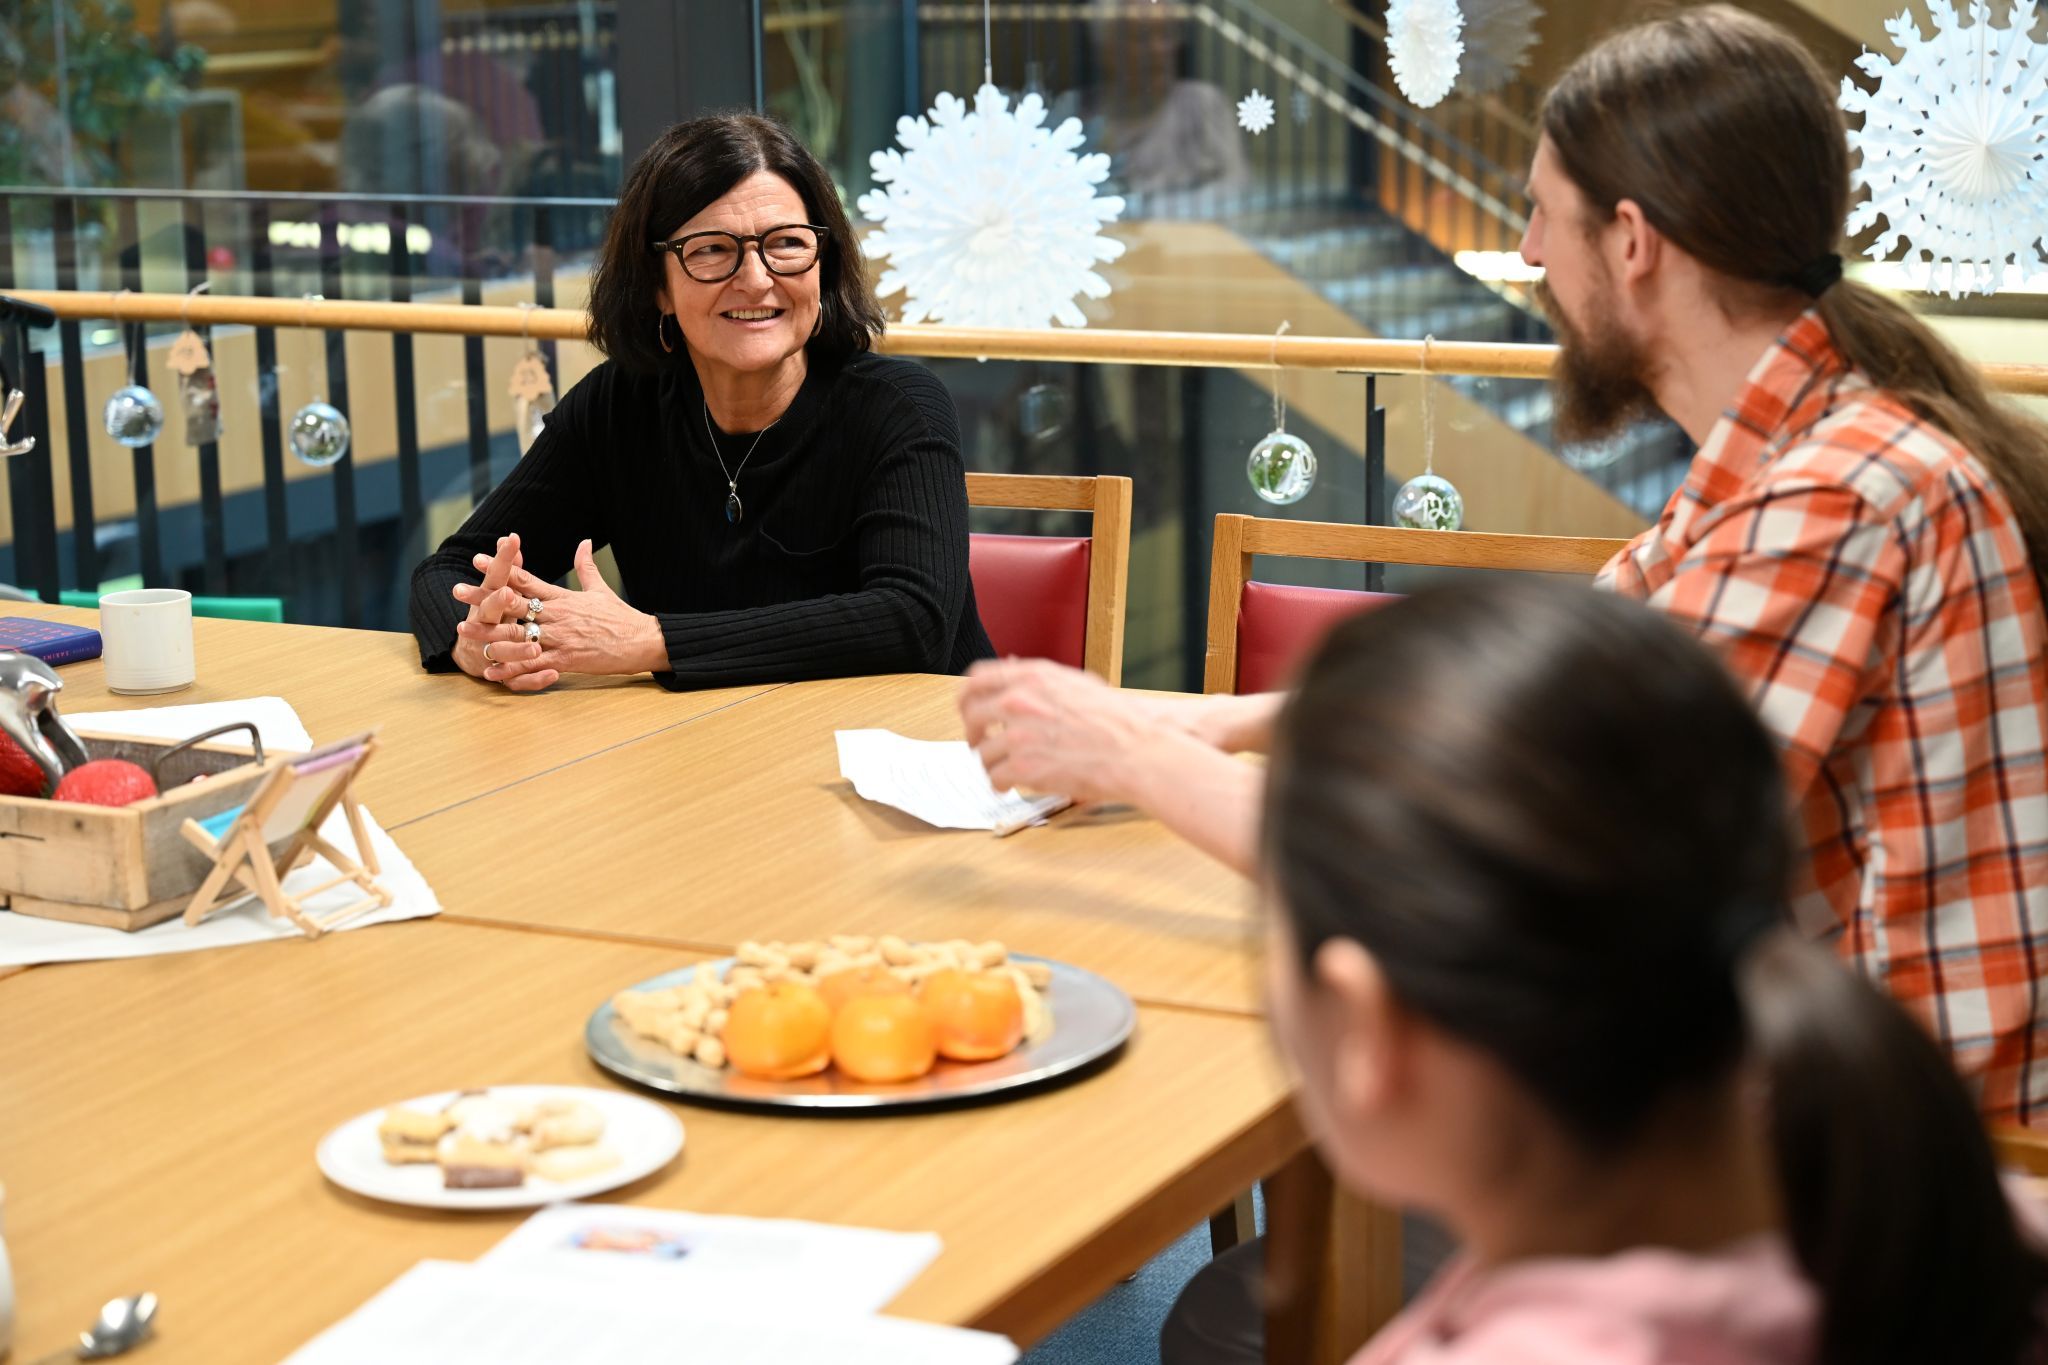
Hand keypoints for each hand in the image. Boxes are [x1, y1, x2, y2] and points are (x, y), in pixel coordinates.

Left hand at [457, 539, 664, 688]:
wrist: (643, 641)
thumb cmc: (622, 617)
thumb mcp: (602, 589)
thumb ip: (586, 566)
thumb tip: (584, 542)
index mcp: (563, 597)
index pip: (526, 579)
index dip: (501, 568)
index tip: (479, 559)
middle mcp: (557, 614)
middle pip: (514, 603)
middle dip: (483, 597)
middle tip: (457, 591)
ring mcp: (560, 637)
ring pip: (517, 634)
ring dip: (489, 633)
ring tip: (465, 631)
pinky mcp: (566, 659)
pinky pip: (533, 664)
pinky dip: (511, 668)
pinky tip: (492, 671)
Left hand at [958, 658, 1172, 804]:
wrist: (1135, 750)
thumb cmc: (1115, 721)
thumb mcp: (1075, 683)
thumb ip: (1038, 680)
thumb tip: (1012, 670)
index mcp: (1031, 677)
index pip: (977, 679)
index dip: (968, 697)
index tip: (968, 709)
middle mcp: (1018, 701)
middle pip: (971, 715)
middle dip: (973, 733)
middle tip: (979, 743)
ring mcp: (1018, 734)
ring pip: (983, 752)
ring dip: (992, 763)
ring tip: (1005, 770)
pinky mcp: (1023, 766)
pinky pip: (995, 777)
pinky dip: (1000, 784)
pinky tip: (1009, 786)